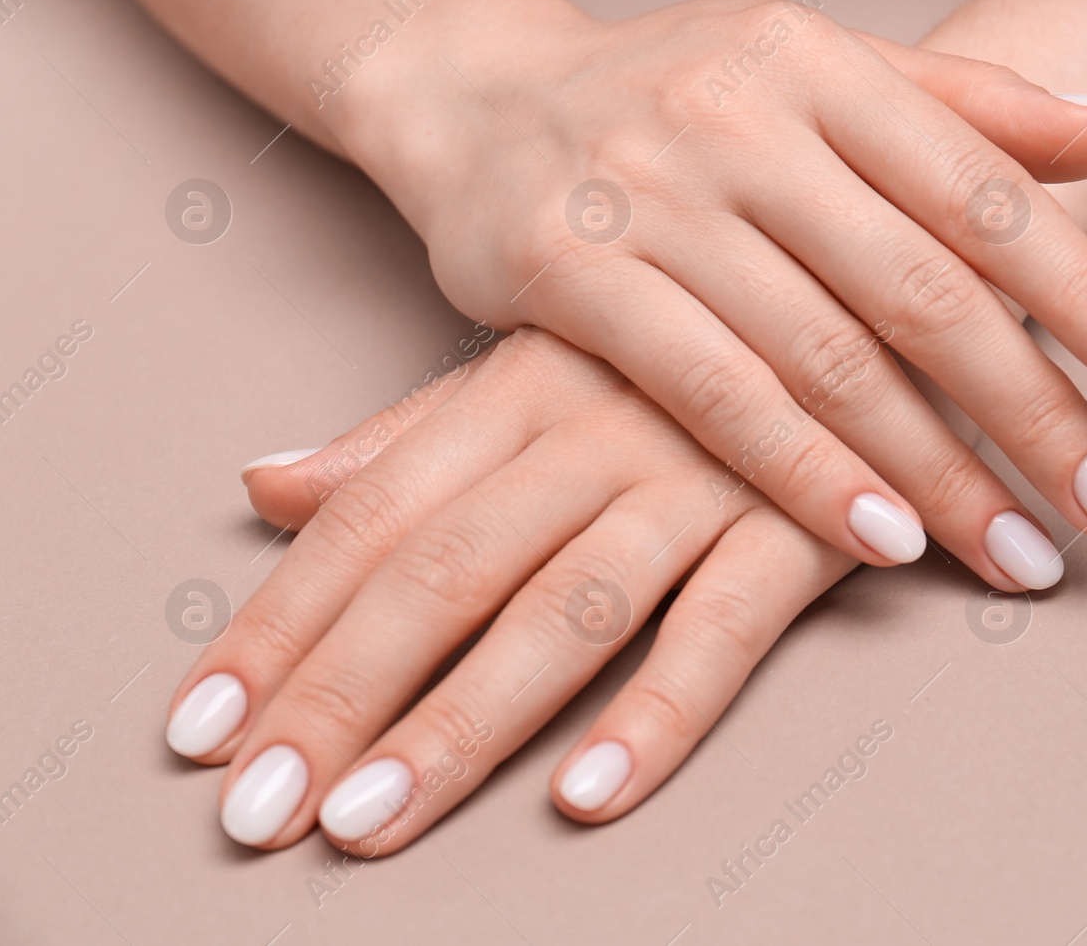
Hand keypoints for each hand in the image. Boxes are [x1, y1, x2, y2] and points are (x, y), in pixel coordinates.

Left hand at [165, 329, 858, 851]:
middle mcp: (593, 429)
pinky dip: (658, 712)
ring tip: (370, 820)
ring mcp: (699, 474)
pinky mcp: (804, 522)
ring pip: (560, 610)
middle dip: (336, 697)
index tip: (199, 732)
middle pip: (439, 575)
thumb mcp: (548, 356)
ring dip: (460, 723)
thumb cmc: (704, 326)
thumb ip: (411, 432)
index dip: (277, 626)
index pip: (368, 519)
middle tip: (258, 814)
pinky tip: (588, 793)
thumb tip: (266, 481)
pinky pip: (725, 629)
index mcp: (519, 384)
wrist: (887, 267)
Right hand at [337, 0, 1086, 589]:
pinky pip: (711, 394)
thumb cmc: (673, 93)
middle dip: (1029, 410)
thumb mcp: (816, 69)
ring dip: (936, 469)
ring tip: (1020, 549)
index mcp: (820, 61)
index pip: (981, 187)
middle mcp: (740, 118)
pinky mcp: (566, 273)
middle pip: (920, 287)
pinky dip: (804, 473)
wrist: (478, 95)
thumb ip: (963, 104)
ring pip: (824, 355)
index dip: (1084, 286)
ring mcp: (649, 196)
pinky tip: (882, 539)